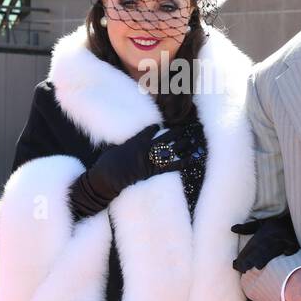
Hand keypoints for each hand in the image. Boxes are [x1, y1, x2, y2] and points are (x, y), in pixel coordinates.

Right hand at [69, 121, 203, 219]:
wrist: (110, 175)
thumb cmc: (107, 162)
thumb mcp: (112, 148)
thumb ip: (119, 144)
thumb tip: (115, 144)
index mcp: (137, 139)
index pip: (150, 130)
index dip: (155, 127)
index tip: (159, 125)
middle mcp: (147, 146)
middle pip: (165, 137)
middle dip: (175, 132)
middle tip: (183, 128)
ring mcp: (152, 158)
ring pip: (171, 148)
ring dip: (182, 144)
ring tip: (192, 140)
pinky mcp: (155, 170)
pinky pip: (173, 165)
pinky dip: (184, 162)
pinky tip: (192, 158)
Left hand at [230, 211, 299, 272]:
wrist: (295, 219)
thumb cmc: (277, 225)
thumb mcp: (262, 223)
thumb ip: (248, 228)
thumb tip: (232, 229)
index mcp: (265, 231)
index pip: (253, 244)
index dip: (244, 254)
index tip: (235, 264)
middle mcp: (273, 234)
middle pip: (262, 247)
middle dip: (252, 258)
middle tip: (242, 269)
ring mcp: (285, 239)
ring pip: (274, 249)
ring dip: (266, 257)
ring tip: (258, 266)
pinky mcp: (296, 244)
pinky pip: (292, 248)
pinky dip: (289, 252)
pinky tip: (285, 256)